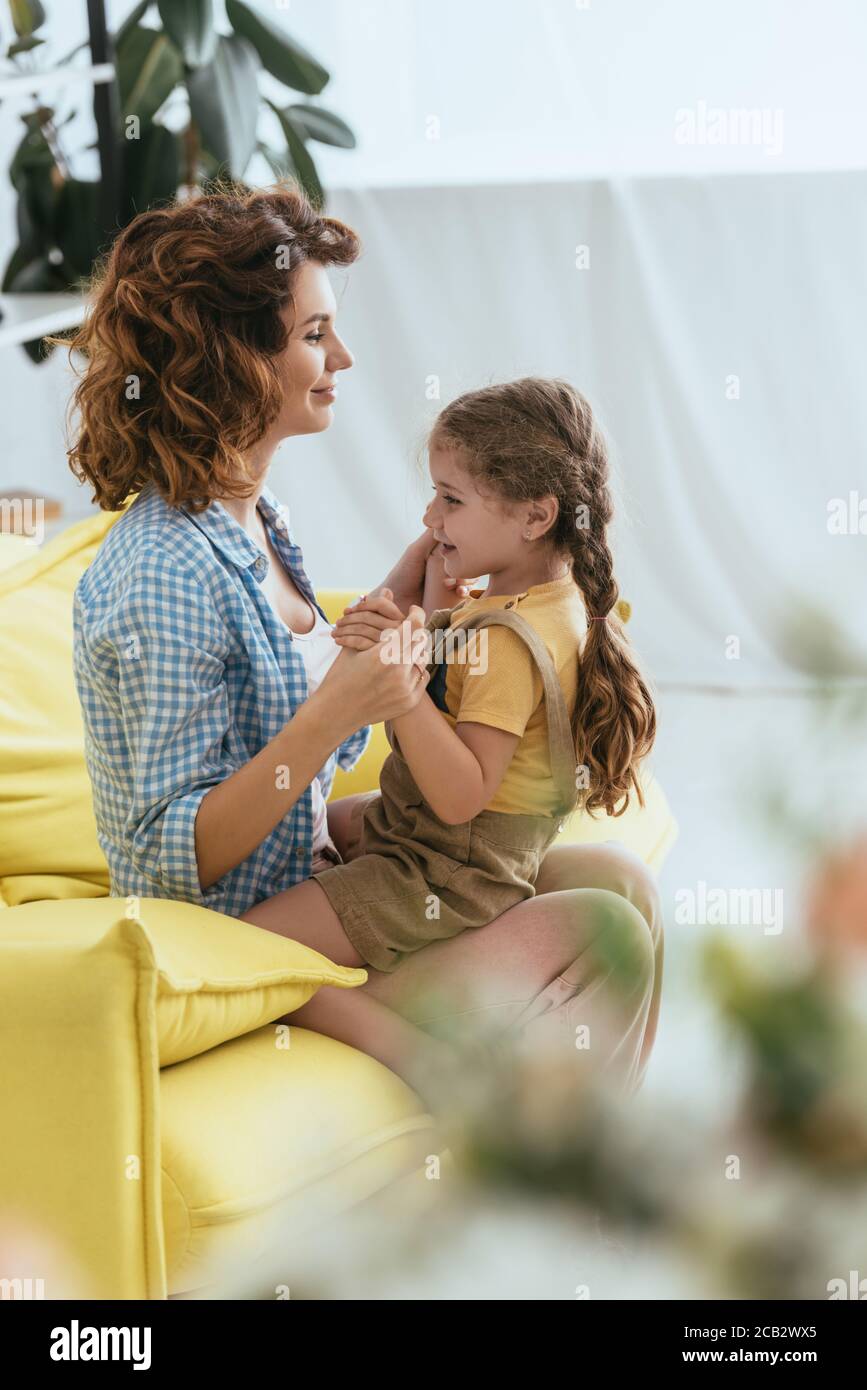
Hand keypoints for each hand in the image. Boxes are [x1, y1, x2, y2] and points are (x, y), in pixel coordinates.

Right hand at [315, 612, 430, 730]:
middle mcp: (398, 671)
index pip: (413, 625)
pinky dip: (415, 669)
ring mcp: (406, 688)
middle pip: (422, 640)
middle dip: (417, 632)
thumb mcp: (353, 643)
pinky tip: (405, 666)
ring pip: (423, 658)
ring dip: (417, 649)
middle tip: (410, 628)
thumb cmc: (340, 675)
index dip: (416, 613)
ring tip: (407, 646)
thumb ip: (374, 616)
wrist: (335, 713)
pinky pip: (422, 677)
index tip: (413, 610)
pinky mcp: (409, 701)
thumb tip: (388, 590)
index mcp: (383, 654)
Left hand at [332, 588, 406, 649]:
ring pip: (362, 628)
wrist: (377, 682)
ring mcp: (390, 644)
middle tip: (338, 622)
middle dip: (349, 618)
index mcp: (402, 622)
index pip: (382, 604)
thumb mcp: (388, 632)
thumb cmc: (384, 656)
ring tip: (335, 632)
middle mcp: (399, 632)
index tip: (348, 610)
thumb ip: (387, 612)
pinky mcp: (380, 656)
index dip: (363, 604)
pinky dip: (345, 639)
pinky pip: (359, 641)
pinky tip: (338, 641)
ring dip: (344, 628)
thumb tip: (387, 591)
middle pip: (368, 616)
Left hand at [379, 528, 477, 615]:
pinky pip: (465, 593)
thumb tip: (446, 516)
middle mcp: (447, 566)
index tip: (459, 554)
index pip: (460, 546)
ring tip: (453, 586)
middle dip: (466, 568)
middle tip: (453, 576)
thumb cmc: (402, 574)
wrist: (395, 602)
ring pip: (469, 577)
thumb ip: (430, 536)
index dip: (464, 549)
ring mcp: (450, 582)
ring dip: (466, 580)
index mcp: (440, 553)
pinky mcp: (451, 598)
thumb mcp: (416, 551)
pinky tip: (459, 593)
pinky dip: (465, 592)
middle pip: (468, 562)